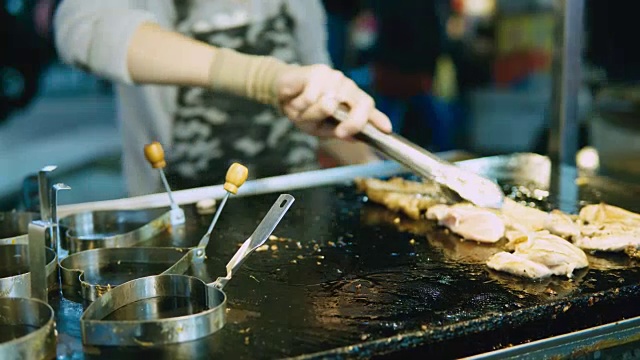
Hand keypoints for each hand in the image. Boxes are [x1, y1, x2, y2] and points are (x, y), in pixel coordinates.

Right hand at [275, 64, 391, 138]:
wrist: (281, 93)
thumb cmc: (304, 111)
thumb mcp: (320, 128)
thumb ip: (337, 131)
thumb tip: (355, 138)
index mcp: (351, 101)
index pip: (368, 107)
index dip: (377, 118)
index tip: (386, 129)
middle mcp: (346, 88)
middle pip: (357, 104)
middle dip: (349, 122)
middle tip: (336, 131)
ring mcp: (334, 78)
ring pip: (328, 104)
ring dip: (310, 114)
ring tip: (301, 110)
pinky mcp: (319, 71)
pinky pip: (312, 97)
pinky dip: (301, 104)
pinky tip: (296, 99)